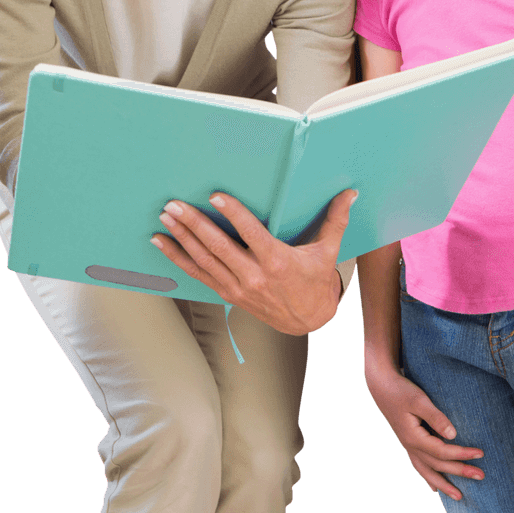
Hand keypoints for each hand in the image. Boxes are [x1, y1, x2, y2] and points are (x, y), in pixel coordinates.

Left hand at [151, 189, 354, 334]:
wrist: (308, 321)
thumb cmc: (315, 281)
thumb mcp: (327, 251)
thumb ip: (335, 220)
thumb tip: (351, 192)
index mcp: (277, 261)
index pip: (251, 233)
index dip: (233, 213)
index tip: (215, 196)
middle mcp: (254, 275)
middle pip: (218, 246)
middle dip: (193, 224)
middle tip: (174, 205)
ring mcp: (238, 286)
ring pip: (204, 260)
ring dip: (181, 238)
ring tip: (164, 219)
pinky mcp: (228, 294)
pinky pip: (198, 274)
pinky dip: (178, 258)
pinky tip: (162, 243)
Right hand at [366, 362, 483, 501]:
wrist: (381, 386)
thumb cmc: (401, 391)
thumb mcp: (419, 400)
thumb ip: (436, 417)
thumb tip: (453, 435)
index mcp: (413, 437)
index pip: (442, 451)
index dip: (461, 454)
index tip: (480, 453)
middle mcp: (410, 446)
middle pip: (437, 465)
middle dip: (460, 471)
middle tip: (481, 475)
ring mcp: (408, 446)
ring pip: (426, 471)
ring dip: (443, 484)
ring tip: (458, 496)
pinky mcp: (408, 443)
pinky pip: (418, 466)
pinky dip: (427, 478)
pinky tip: (433, 487)